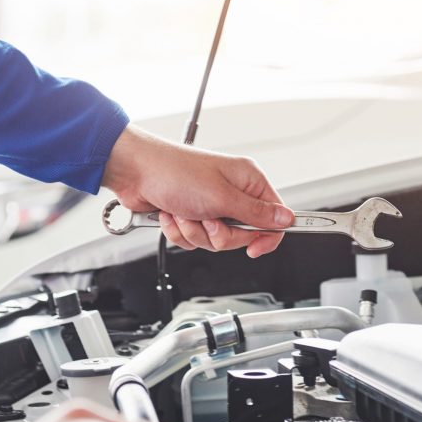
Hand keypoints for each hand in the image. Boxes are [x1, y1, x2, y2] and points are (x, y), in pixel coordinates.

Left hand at [102, 125, 293, 257]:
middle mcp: (231, 193)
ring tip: (185, 212)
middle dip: (220, 234)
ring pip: (216, 241)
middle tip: (208, 218)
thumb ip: (256, 213)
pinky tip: (172, 214)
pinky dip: (181, 232)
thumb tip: (286, 219)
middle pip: (243, 235)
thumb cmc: (175, 172)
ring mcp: (210, 205)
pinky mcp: (191, 215)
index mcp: (247, 181)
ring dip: (196, 232)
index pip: (274, 216)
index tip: (254, 249)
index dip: (267, 236)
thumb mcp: (222, 197)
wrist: (135, 172)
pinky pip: (195, 240)